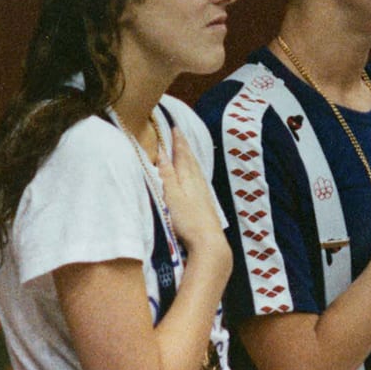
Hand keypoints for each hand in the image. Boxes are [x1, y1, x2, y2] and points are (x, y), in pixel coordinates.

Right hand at [157, 130, 229, 270]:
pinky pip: (199, 179)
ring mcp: (204, 193)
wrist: (208, 241)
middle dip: (184, 146)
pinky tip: (195, 176)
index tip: (174, 128)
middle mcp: (198, 182)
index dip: (178, 141)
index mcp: (188, 177)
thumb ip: (167, 174)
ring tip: (186, 150)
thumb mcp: (171, 195)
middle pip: (190, 159)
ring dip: (190, 157)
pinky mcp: (206, 204)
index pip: (182, 154)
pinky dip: (194, 171)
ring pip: (196, 169)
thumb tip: (162, 152)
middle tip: (179, 134)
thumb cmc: (187, 219)